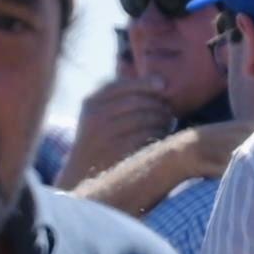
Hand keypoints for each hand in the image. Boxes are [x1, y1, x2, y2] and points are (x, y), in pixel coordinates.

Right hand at [58, 72, 180, 185]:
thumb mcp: (99, 114)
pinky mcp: (116, 152)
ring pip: (144, 118)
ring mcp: (104, 135)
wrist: (83, 172)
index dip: (144, 82)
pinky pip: (146, 137)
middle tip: (170, 109)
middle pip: (136, 102)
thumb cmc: (100, 138)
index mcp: (91, 102)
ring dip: (162, 119)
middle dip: (158, 104)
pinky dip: (159, 134)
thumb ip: (120, 97)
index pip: (120, 85)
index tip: (163, 84)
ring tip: (169, 121)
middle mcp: (95, 117)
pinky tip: (162, 135)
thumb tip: (159, 81)